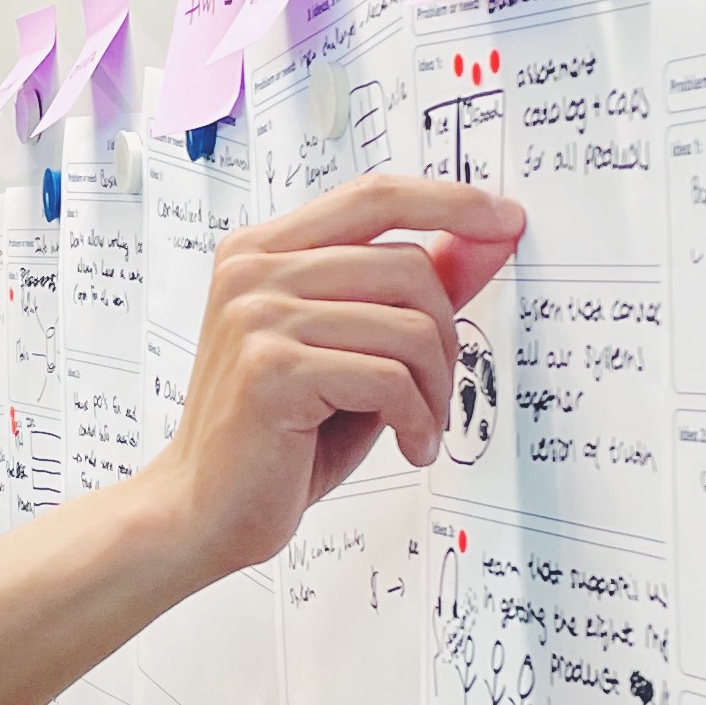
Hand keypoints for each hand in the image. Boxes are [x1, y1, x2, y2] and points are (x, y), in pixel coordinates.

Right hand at [153, 172, 524, 578]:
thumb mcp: (351, 349)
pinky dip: (416, 419)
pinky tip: (407, 445)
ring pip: (409, 326)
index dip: (448, 202)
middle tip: (437, 391)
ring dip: (435, 388)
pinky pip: (389, 379)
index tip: (503, 220)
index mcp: (264, 250)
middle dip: (447, 337)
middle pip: (408, 265)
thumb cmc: (277, 434)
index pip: (374, 197)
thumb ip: (403, 292)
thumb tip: (481, 239)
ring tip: (419, 424)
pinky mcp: (270, 369)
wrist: (202, 507)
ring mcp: (257, 316)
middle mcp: (254, 270)